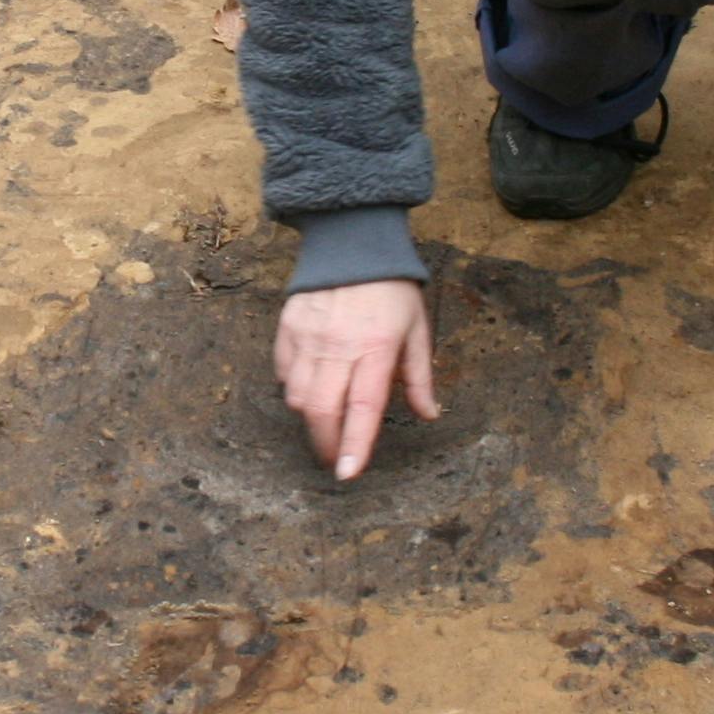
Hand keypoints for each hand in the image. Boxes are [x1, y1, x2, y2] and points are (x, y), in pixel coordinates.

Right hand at [275, 278, 438, 481]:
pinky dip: (294, 388)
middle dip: (326, 443)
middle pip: (322, 410)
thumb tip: (429, 415)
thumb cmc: (391, 288)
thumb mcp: (416, 329)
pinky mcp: (288, 327)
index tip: (347, 473)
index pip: (363, 407)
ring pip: (298, 396)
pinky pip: (284, 372)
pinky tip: (310, 386)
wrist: (353, 240)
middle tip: (334, 458)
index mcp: (376, 348)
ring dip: (311, 418)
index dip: (354, 445)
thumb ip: (419, 377)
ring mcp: (309, 336)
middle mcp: (338, 346)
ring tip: (326, 420)